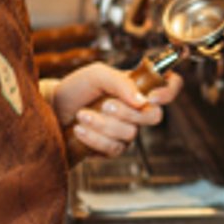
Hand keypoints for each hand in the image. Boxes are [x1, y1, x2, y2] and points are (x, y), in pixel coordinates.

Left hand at [52, 62, 183, 157]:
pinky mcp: (114, 149)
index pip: (170, 86)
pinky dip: (95, 138)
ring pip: (130, 134)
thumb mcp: (97, 74)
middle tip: (104, 104)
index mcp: (139, 87)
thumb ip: (121, 82)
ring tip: (82, 115)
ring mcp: (127, 131)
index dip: (168, 91)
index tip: (151, 96)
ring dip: (102, 124)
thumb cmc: (77, 88)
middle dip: (127, 112)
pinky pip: (115, 148)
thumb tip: (142, 100)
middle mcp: (137, 110)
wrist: (53, 109)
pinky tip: (80, 129)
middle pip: (155, 116)